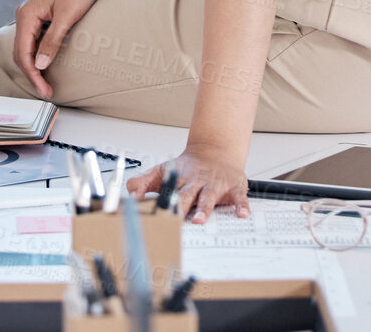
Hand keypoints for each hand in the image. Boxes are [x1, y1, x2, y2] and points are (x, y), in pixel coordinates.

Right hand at [11, 0, 104, 96]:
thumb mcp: (67, 17)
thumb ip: (52, 41)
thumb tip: (40, 64)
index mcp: (26, 14)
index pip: (22, 53)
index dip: (33, 74)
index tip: (45, 90)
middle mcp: (24, 14)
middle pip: (21, 52)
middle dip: (32, 72)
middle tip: (47, 90)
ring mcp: (32, 14)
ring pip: (27, 46)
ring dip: (35, 64)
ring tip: (47, 81)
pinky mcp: (41, 14)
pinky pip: (35, 39)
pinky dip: (40, 53)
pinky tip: (49, 62)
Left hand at [128, 146, 249, 223]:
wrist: (215, 151)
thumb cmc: (188, 168)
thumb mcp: (162, 171)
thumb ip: (143, 182)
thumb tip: (129, 194)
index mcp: (178, 179)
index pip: (168, 190)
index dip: (161, 201)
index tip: (153, 212)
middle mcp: (196, 182)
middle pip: (187, 194)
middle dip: (180, 206)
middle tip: (173, 219)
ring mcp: (215, 184)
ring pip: (209, 196)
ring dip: (204, 208)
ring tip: (199, 220)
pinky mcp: (233, 187)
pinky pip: (238, 197)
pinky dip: (241, 206)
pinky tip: (242, 215)